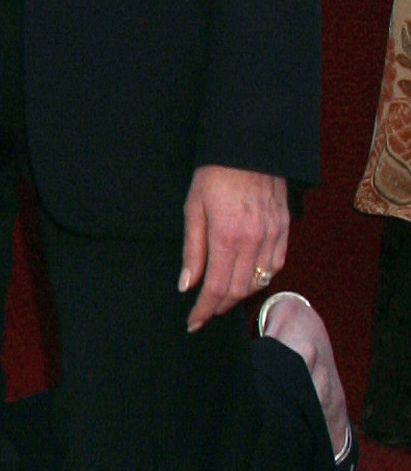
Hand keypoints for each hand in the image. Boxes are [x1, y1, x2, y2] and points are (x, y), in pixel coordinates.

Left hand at [180, 163, 288, 331]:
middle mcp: (254, 241)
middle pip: (238, 290)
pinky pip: (276, 265)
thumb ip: (193, 251)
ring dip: (239, 295)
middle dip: (219, 307)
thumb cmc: (214, 176)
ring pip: (258, 281)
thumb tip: (187, 285)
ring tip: (221, 298)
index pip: (216, 288)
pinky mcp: (284, 229)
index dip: (204, 310)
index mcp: (227, 237)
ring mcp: (273, 236)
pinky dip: (261, 278)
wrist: (248, 148)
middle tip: (204, 313)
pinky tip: (247, 279)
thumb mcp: (193, 210)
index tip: (193, 322)